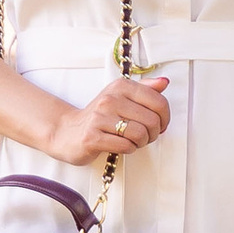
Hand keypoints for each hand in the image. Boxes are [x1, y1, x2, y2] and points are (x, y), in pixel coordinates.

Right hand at [44, 72, 170, 165]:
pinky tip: (122, 146)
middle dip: (154, 134)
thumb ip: (145, 89)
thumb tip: (164, 82)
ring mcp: (99, 117)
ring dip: (141, 143)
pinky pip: (124, 146)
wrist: (68, 132)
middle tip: (146, 137)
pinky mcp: (92, 137)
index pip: (159, 102)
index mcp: (121, 86)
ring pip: (139, 134)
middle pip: (151, 120)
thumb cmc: (100, 117)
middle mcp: (110, 99)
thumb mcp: (122, 97)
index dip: (165, 118)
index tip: (160, 125)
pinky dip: (129, 149)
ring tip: (134, 141)